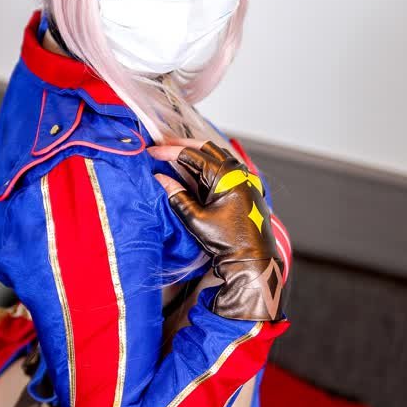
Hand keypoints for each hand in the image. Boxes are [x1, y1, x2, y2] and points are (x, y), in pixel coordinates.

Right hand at [148, 140, 286, 321]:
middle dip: (183, 146)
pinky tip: (197, 172)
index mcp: (227, 176)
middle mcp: (238, 172)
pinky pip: (227, 168)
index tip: (153, 152)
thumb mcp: (196, 219)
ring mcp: (245, 179)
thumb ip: (177, 195)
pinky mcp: (246, 187)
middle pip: (206, 148)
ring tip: (177, 158)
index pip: (192, 155)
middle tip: (164, 148)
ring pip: (218, 156)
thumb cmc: (228, 242)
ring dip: (197, 154)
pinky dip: (210, 165)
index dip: (169, 151)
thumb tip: (161, 179)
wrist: (253, 260)